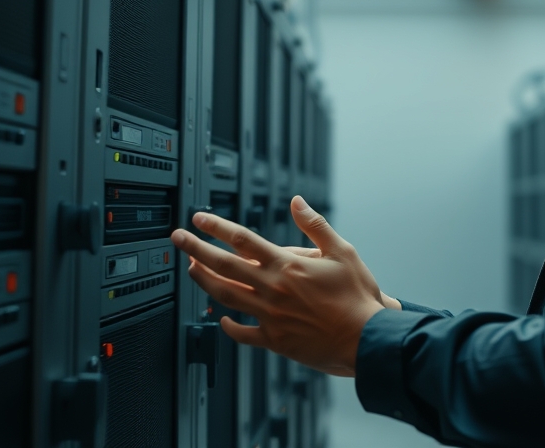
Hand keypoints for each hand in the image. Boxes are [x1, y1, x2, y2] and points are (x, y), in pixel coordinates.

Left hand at [171, 196, 387, 376]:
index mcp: (287, 266)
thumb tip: (296, 202)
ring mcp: (270, 317)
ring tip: (190, 270)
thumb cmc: (358, 296)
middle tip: (178, 239)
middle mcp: (273, 290)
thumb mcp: (343, 252)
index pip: (243, 240)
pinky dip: (229, 325)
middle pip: (224, 266)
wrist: (365, 340)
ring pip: (226, 296)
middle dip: (196, 250)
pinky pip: (243, 333)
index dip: (218, 228)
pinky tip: (222, 318)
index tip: (200, 219)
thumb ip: (315, 226)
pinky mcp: (275, 341)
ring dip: (203, 282)